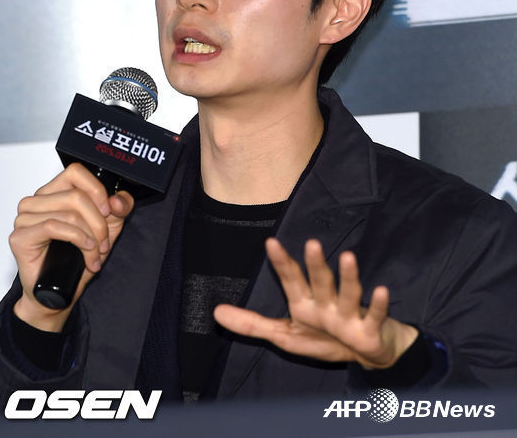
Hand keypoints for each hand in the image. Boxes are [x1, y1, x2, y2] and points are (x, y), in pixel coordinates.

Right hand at [10, 163, 133, 331]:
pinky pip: (53, 227)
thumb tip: (117, 199)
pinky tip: (86, 252)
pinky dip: (77, 239)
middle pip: (76, 195)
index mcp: (56, 191)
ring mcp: (25, 217)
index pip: (75, 172)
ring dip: (90, 237)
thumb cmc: (79, 256)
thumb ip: (121, 207)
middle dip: (98, 222)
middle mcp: (38, 201)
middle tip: (105, 241)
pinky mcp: (20, 236)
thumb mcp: (110, 226)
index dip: (96, 189)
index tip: (108, 210)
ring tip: (95, 252)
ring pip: (69, 213)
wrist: (62, 289)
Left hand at [213, 238, 417, 368]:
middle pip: (320, 282)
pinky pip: (375, 316)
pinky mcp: (370, 329)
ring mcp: (349, 315)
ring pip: (349, 293)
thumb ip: (251, 325)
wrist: (367, 354)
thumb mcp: (284, 335)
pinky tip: (381, 290)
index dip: (281, 263)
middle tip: (311, 243)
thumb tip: (215, 312)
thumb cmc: (325, 339)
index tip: (270, 242)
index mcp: (305, 304)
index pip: (291, 280)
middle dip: (315, 264)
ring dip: (349, 277)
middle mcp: (327, 304)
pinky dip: (379, 305)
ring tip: (348, 257)